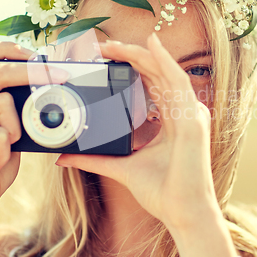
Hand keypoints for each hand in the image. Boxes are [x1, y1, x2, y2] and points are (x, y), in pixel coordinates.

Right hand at [0, 42, 68, 211]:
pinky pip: (2, 132)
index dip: (10, 48)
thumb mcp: (9, 124)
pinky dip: (7, 150)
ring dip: (15, 129)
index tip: (38, 55)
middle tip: (62, 76)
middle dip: (34, 72)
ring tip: (2, 147)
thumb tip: (49, 78)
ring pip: (4, 102)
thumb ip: (15, 102)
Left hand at [56, 33, 219, 228]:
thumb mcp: (122, 167)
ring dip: (139, 54)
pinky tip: (151, 44)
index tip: (103, 59)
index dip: (129, 67)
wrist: (182, 213)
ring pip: (164, 71)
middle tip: (101, 46)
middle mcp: (182, 112)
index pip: (150, 83)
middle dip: (129, 56)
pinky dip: (165, 61)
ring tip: (114, 44)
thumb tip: (64, 157)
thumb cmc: (162, 192)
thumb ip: (95, 158)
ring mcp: (190, 113)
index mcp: (171, 119)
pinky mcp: (192, 119)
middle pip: (155, 73)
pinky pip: (178, 82)